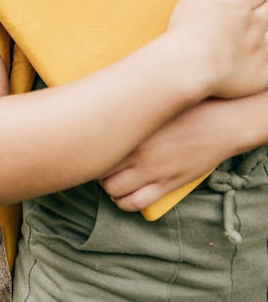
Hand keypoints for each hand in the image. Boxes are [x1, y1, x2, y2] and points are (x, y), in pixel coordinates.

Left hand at [98, 99, 224, 211]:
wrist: (219, 123)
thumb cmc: (185, 109)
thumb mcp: (151, 106)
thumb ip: (128, 112)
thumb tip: (104, 108)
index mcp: (131, 129)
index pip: (95, 148)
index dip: (89, 151)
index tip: (90, 149)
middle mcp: (137, 152)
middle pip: (100, 171)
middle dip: (97, 171)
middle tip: (101, 166)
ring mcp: (152, 171)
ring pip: (114, 191)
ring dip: (110, 189)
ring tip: (112, 182)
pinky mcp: (167, 185)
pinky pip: (137, 203)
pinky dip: (125, 202)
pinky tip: (125, 196)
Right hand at [167, 0, 267, 98]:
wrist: (189, 64)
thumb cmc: (188, 30)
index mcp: (239, 6)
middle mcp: (254, 25)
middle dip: (263, 11)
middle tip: (249, 18)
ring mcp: (260, 50)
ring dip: (264, 37)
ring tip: (250, 42)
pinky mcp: (261, 73)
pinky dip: (265, 64)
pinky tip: (254, 64)